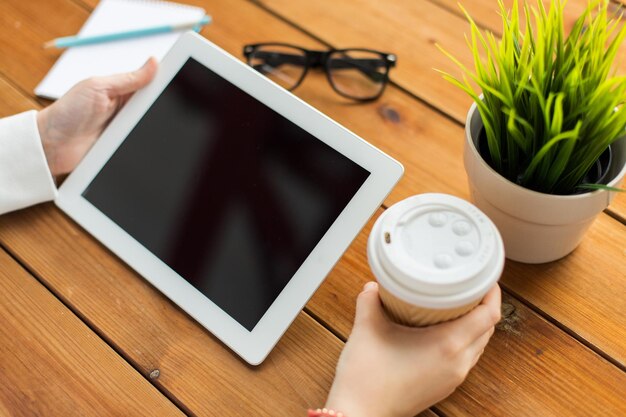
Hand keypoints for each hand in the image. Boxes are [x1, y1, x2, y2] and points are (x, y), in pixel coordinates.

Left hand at [37, 58, 157, 175]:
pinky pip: (144, 144)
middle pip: (157, 105)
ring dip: (154, 127)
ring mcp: (128, 128)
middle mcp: (128, 108)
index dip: (166, 79)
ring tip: (146, 126)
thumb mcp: (98, 87)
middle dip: (164, 105)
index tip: (178, 77)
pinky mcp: (126, 147)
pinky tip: (146, 142)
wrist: (52, 145)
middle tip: (162, 107)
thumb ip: (128, 79)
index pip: (152, 82)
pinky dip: (147, 144)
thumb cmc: (68, 112)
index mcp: (123, 89)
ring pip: (154, 127)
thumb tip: (153, 62)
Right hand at [325, 282, 500, 416]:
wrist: (360, 412)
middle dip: (482, 305)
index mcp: (447, 345)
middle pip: (487, 328)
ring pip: (478, 344)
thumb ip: (370, 300)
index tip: (484, 278)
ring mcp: (453, 377)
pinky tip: (440, 330)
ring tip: (455, 305)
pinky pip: (465, 357)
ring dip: (473, 324)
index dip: (492, 293)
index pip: (489, 315)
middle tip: (467, 286)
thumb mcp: (366, 328)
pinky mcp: (444, 385)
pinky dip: (462, 340)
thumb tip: (373, 286)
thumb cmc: (367, 378)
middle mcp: (457, 363)